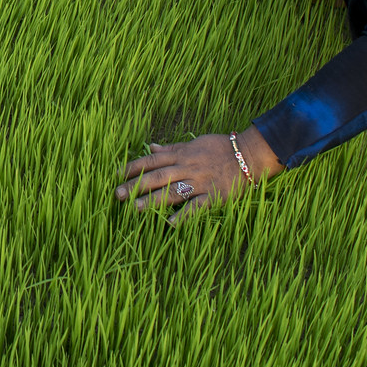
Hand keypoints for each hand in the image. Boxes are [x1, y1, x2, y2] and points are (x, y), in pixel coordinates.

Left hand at [116, 129, 281, 213]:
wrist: (249, 155)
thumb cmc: (220, 147)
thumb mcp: (194, 142)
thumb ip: (171, 147)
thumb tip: (149, 147)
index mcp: (181, 154)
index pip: (152, 160)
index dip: (133, 167)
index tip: (117, 175)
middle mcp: (187, 168)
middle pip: (157, 177)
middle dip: (136, 185)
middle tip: (118, 194)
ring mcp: (200, 182)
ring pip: (172, 192)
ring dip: (153, 200)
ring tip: (135, 208)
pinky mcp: (213, 196)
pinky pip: (196, 207)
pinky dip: (183, 215)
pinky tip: (170, 224)